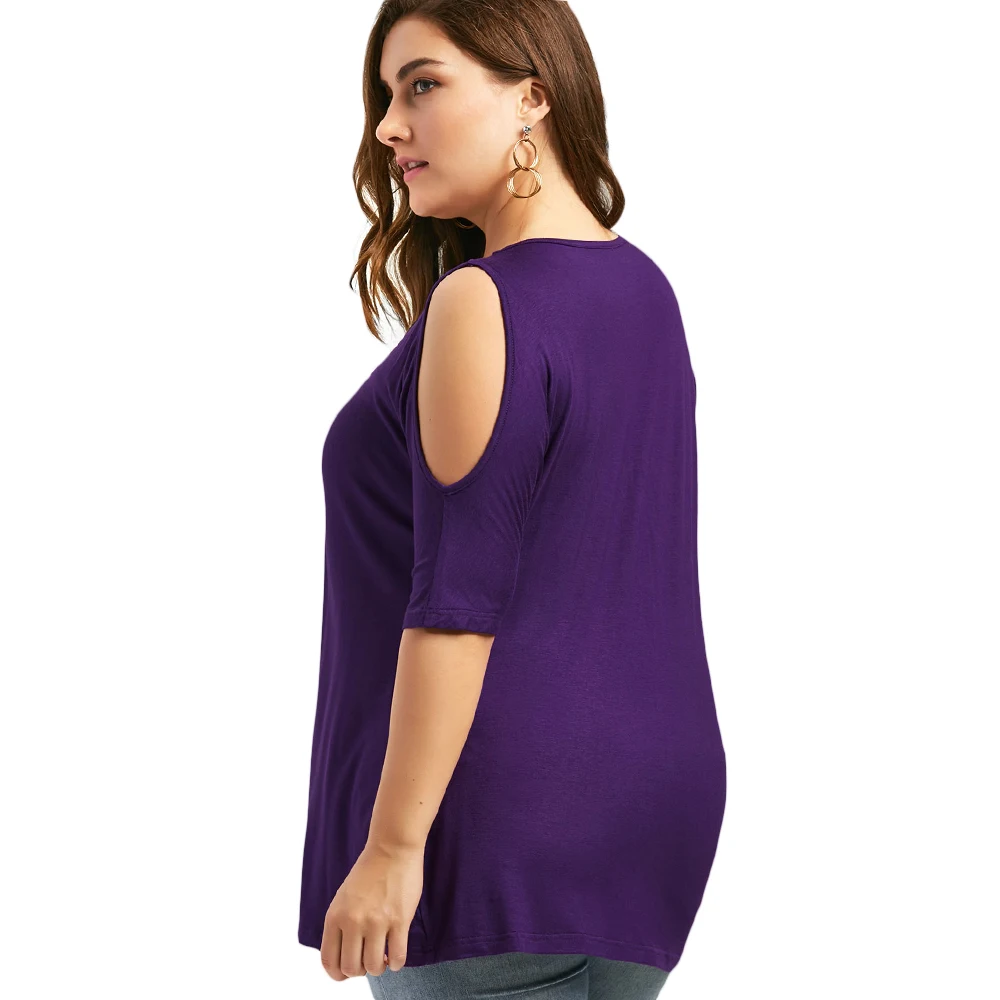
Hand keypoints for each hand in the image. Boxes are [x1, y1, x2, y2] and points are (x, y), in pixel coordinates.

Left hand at [319, 840, 423, 979]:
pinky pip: (397, 957)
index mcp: (335, 915)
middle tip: (369, 959)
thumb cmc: (370, 871)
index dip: (338, 974)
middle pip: (351, 968)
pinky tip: (396, 955)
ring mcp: (376, 921)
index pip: (328, 961)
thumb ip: (341, 925)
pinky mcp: (399, 920)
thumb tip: (346, 956)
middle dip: (361, 970)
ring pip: (374, 967)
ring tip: (383, 956)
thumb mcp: (344, 897)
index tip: (348, 972)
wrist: (392, 847)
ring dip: (379, 967)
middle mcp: (352, 921)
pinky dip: (396, 963)